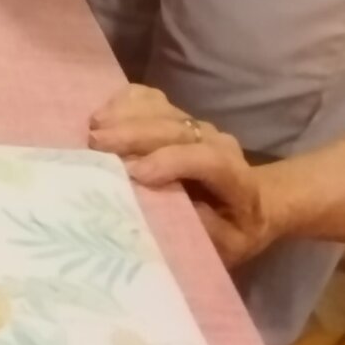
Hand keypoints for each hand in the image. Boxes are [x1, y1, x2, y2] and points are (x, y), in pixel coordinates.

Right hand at [89, 85, 270, 267]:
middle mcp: (216, 142)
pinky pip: (149, 98)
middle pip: (176, 129)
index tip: (136, 174)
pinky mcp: (176, 114)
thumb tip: (153, 220)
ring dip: (123, 116)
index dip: (173, 162)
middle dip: (134, 134)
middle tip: (96, 145)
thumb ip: (196, 231)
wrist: (251, 202)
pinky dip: (123, 102)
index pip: (209, 160)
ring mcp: (195, 123)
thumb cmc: (231, 230)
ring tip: (93, 130)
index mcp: (237, 179)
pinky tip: (102, 116)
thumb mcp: (223, 246)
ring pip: (160, 109)